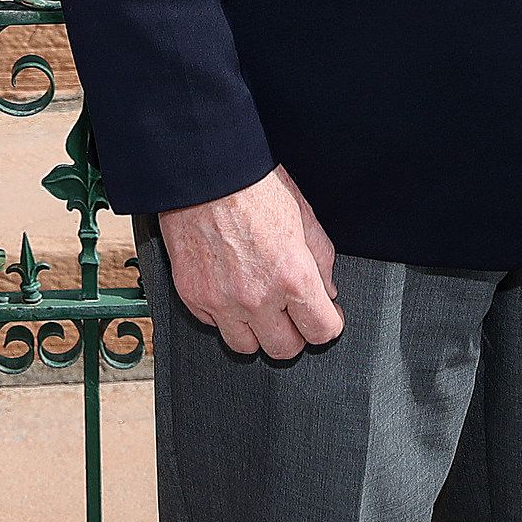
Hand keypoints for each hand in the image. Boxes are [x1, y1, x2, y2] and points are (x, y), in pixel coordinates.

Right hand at [156, 166, 341, 359]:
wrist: (204, 172)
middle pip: (284, 350)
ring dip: (257, 332)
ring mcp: (221, 301)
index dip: (328, 324)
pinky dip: (224, 315)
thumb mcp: (304, 215)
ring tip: (258, 307)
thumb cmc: (252, 185)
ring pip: (246, 347)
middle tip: (292, 313)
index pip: (322, 331)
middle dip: (294, 333)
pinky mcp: (192, 295)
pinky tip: (230, 291)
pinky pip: (213, 325)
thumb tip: (327, 289)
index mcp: (292, 276)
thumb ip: (321, 259)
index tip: (325, 316)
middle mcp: (257, 297)